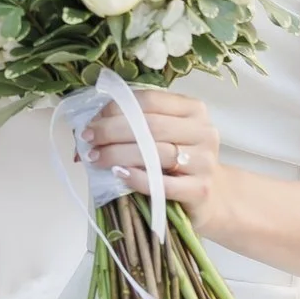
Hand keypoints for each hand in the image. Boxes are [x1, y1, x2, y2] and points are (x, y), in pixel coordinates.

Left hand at [82, 88, 227, 225]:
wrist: (211, 198)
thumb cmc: (180, 162)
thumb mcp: (165, 137)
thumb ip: (135, 127)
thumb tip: (88, 129)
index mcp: (193, 110)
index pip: (150, 100)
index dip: (117, 108)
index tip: (93, 120)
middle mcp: (203, 131)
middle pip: (150, 125)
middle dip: (112, 131)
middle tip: (88, 139)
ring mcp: (205, 161)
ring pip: (155, 153)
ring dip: (118, 154)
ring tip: (96, 158)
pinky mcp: (200, 189)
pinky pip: (162, 183)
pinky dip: (137, 178)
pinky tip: (119, 174)